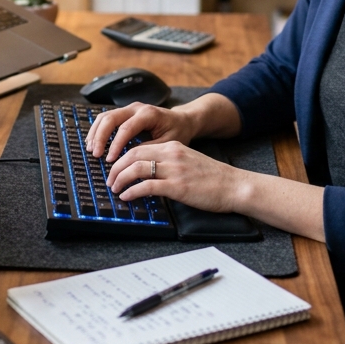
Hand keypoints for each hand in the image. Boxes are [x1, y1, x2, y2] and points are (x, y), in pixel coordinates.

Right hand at [85, 103, 198, 162]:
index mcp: (148, 114)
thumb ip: (148, 149)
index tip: (110, 160)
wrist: (182, 120)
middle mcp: (136, 108)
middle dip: (100, 137)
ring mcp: (129, 109)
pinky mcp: (125, 113)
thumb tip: (128, 158)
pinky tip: (94, 143)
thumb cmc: (177, 132)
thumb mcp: (167, 143)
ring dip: (95, 133)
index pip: (126, 128)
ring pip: (105, 116)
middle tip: (95, 154)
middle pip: (110, 118)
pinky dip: (98, 130)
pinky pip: (107, 119)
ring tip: (91, 149)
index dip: (115, 144)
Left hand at [105, 141, 247, 214]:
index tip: (114, 169)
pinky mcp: (177, 186)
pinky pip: (147, 186)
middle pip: (132, 155)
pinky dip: (133, 191)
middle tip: (110, 179)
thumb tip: (148, 175)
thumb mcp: (188, 162)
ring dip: (121, 179)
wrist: (234, 185)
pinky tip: (128, 197)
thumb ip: (169, 164)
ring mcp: (174, 170)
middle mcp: (171, 154)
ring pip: (136, 168)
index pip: (139, 147)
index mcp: (173, 146)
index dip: (122, 158)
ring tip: (115, 188)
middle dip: (116, 167)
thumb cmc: (213, 178)